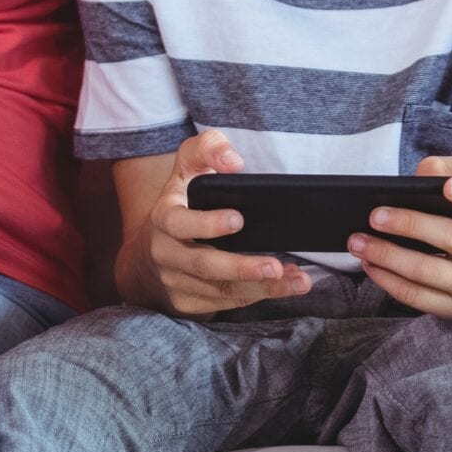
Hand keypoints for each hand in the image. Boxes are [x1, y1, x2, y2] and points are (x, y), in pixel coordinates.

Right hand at [122, 131, 312, 316]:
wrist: (155, 248)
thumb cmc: (183, 200)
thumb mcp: (188, 165)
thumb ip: (208, 148)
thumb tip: (233, 161)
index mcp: (164, 218)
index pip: (180, 223)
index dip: (207, 224)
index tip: (239, 220)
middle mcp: (166, 254)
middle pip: (204, 266)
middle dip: (241, 268)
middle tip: (276, 266)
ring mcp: (176, 282)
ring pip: (221, 291)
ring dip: (262, 287)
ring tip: (296, 281)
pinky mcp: (190, 303)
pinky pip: (227, 303)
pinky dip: (259, 295)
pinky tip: (285, 285)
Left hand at [348, 157, 451, 319]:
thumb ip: (442, 171)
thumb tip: (422, 174)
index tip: (448, 186)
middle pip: (450, 238)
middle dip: (409, 225)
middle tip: (374, 216)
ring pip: (427, 271)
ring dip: (387, 256)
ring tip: (358, 242)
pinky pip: (417, 297)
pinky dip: (388, 280)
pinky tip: (369, 264)